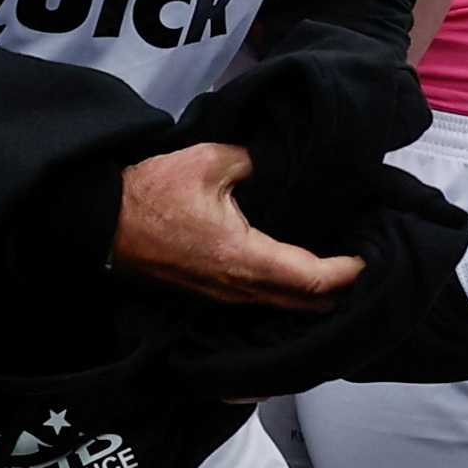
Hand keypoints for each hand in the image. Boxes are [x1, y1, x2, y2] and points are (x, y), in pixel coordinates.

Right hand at [105, 139, 364, 309]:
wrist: (98, 222)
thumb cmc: (149, 192)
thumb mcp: (209, 161)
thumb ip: (255, 162)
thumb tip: (275, 165)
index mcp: (245, 259)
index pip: (315, 280)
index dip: (349, 272)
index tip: (368, 256)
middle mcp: (238, 289)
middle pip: (306, 305)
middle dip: (339, 289)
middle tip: (362, 264)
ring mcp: (221, 298)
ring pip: (283, 307)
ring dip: (313, 294)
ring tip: (337, 270)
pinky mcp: (208, 297)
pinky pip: (260, 303)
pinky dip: (286, 294)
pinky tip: (296, 275)